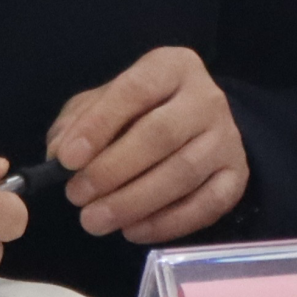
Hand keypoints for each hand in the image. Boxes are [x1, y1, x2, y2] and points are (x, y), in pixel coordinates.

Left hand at [46, 47, 247, 244]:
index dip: (99, 125)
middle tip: (76, 196)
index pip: (135, 90)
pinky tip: (132, 231)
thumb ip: (78, 121)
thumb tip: (60, 155)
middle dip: (112, 170)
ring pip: (182, 173)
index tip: (67, 159)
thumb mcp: (104, 101)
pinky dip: (166, 223)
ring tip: (94, 220)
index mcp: (171, 66)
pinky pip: (206, 206)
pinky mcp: (237, 176)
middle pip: (160, 134)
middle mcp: (206, 98)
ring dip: (133, 202)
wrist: (196, 125)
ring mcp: (227, 138)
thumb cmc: (139, 110)